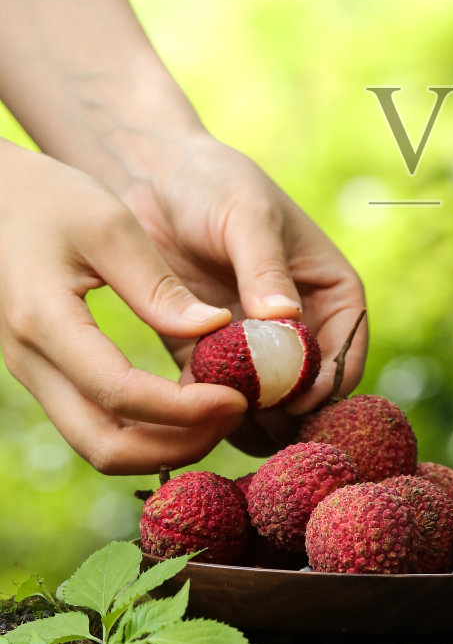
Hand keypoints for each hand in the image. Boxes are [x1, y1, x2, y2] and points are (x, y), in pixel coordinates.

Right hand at [0, 142, 248, 471]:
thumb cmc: (57, 200)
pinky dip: (147, 429)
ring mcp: (35, 373)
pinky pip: (97, 424)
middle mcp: (32, 362)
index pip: (119, 394)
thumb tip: (215, 329)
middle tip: (236, 412)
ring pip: (100, 445)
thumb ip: (157, 285)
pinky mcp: (49, 374)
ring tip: (222, 411)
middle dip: (178, 444)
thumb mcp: (112, 226)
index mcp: (46, 322)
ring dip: (165, 444)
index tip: (238, 396)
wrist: (3, 198)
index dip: (184, 409)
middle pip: (105, 445)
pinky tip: (191, 402)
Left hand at [115, 130, 367, 453]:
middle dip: (286, 414)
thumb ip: (266, 269)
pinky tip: (187, 406)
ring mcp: (254, 345)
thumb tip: (286, 320)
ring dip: (247, 420)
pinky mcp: (206, 354)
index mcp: (331, 294)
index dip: (326, 385)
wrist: (151, 177)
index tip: (295, 400)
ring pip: (265, 406)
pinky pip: (214, 396)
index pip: (346, 354)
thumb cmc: (214, 183)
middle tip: (256, 423)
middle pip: (308, 392)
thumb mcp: (247, 216)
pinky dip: (206, 408)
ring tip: (220, 417)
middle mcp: (300, 326)